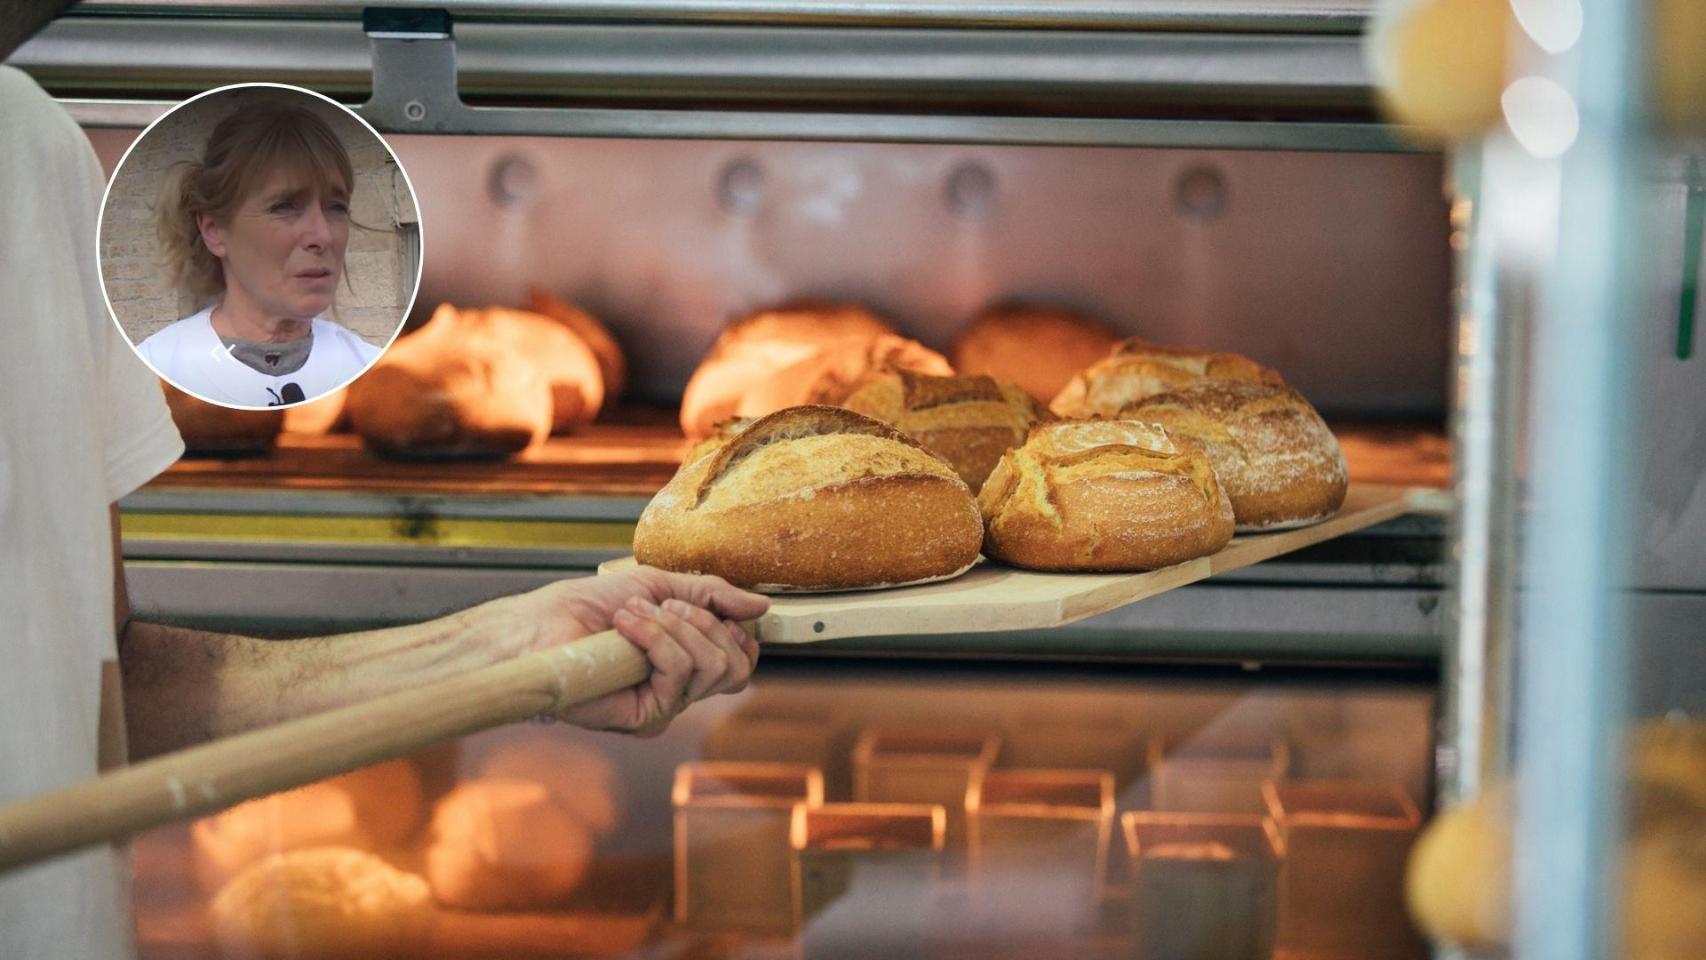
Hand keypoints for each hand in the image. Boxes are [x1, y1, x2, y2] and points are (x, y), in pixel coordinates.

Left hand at [498, 567, 767, 735]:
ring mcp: (666, 706)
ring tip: (634, 614)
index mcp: (689, 660)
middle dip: (704, 622)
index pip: (743, 657)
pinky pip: (679, 672)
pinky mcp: (646, 717)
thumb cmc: (591, 606)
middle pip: (737, 666)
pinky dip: (655, 638)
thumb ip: (713, 595)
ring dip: (676, 627)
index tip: (700, 602)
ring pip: (714, 667)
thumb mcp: (662, 586)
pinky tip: (626, 626)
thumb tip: (762, 605)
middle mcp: (682, 689)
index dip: (735, 628)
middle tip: (663, 606)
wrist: (542, 625)